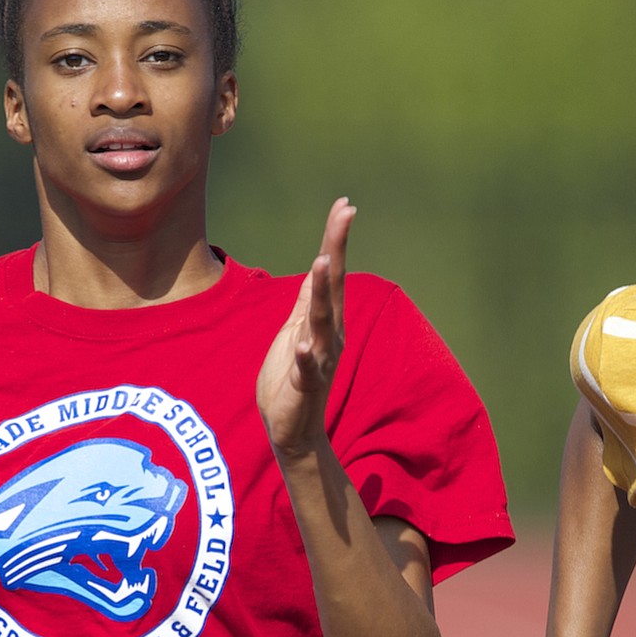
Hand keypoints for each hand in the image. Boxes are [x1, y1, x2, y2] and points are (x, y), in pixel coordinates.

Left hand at [258, 199, 354, 460]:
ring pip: (322, 321)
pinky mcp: (305, 385)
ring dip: (323, 293)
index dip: (336, 240)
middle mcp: (330, 335)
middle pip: (333, 287)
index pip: (332, 274)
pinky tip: (305, 343)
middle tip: (344, 215)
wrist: (292, 430)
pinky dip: (308, 355)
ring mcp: (321, 360)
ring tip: (322, 263)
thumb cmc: (291, 380)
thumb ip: (308, 302)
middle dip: (337, 250)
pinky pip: (309, 368)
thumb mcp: (296, 331)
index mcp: (326, 321)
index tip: (344, 206)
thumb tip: (317, 268)